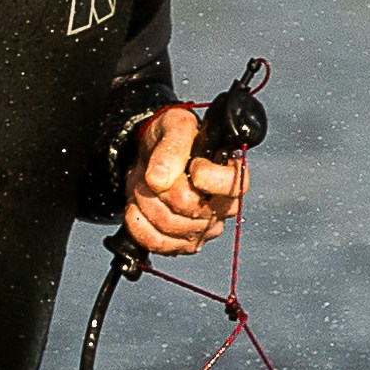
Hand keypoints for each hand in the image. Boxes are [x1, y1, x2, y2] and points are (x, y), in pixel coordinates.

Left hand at [119, 100, 247, 256]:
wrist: (153, 159)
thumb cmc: (172, 139)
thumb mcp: (175, 126)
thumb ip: (173, 146)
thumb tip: (159, 179)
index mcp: (233, 173)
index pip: (232, 185)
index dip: (206, 177)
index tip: (193, 166)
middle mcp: (225, 205)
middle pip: (189, 206)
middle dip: (160, 186)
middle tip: (152, 172)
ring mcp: (205, 228)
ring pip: (169, 225)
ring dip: (146, 202)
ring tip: (144, 186)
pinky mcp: (184, 244)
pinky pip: (158, 243)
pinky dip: (139, 225)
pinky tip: (136, 208)